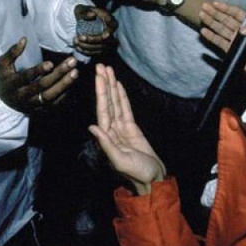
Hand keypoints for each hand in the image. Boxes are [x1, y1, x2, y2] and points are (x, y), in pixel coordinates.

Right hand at [0, 38, 78, 112]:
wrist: (2, 100)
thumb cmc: (4, 76)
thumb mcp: (3, 63)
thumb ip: (12, 52)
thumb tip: (24, 39)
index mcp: (12, 84)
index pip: (26, 78)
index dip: (38, 71)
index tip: (51, 63)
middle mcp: (22, 97)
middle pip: (42, 87)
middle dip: (58, 75)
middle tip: (72, 62)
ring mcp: (31, 105)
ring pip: (50, 97)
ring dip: (64, 85)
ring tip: (75, 72)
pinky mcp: (38, 110)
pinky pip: (53, 105)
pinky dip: (64, 95)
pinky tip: (72, 83)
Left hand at [73, 5, 117, 56]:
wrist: (83, 20)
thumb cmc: (83, 13)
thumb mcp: (82, 9)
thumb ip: (85, 11)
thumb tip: (92, 15)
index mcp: (110, 20)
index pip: (113, 26)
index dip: (110, 32)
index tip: (104, 36)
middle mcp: (110, 32)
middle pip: (106, 40)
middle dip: (93, 40)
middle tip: (79, 38)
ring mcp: (106, 42)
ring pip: (100, 48)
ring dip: (87, 47)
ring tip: (75, 42)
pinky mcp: (100, 48)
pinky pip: (95, 53)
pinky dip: (85, 51)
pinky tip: (77, 47)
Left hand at [88, 64, 165, 194]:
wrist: (153, 179)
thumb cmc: (137, 174)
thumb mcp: (120, 161)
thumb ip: (106, 144)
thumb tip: (92, 127)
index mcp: (106, 138)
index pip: (102, 110)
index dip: (101, 92)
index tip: (98, 77)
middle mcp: (111, 130)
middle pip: (107, 102)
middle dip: (104, 84)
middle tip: (101, 66)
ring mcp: (121, 128)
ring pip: (115, 103)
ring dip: (111, 86)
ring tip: (108, 70)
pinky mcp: (131, 128)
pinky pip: (125, 108)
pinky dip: (121, 96)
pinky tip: (118, 85)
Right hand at [200, 1, 245, 85]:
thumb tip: (241, 29)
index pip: (236, 13)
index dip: (225, 8)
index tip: (215, 3)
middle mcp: (243, 30)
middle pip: (226, 19)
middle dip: (215, 12)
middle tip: (204, 6)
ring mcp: (236, 41)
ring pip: (221, 28)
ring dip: (211, 22)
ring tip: (201, 15)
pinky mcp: (232, 51)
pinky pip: (220, 42)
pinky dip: (212, 37)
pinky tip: (204, 31)